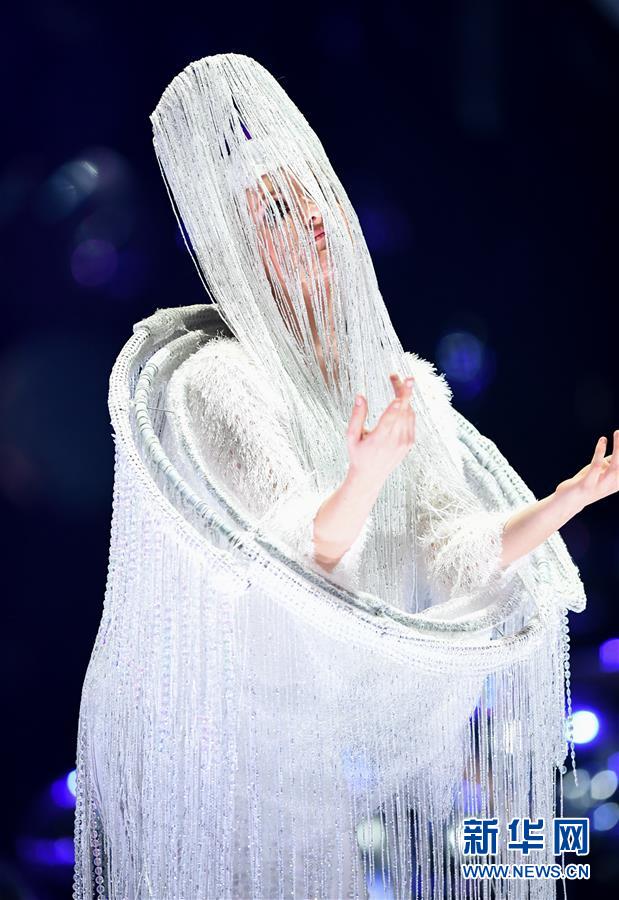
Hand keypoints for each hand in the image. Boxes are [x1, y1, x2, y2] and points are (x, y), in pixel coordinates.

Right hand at [345, 373, 415, 490]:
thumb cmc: (357, 455)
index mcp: (379, 438)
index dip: (399, 402)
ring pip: (409, 413)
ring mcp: (405, 442)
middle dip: (402, 390)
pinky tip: (398, 402)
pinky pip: (411, 419)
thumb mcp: (351, 437)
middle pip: (404, 409)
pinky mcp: (410, 443)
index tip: (405, 388)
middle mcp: (396, 440)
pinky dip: (406, 408)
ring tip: (395, 382)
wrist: (370, 477)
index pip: (392, 417)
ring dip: (404, 397)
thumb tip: (360, 395)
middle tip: (398, 375)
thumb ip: (356, 416)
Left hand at [555, 430, 618, 510]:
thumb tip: (617, 449)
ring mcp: (600, 486)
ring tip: (617, 432)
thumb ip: (609, 462)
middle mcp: (613, 485)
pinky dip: (600, 452)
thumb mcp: (601, 472)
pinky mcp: (587, 484)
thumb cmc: (587, 483)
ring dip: (618, 448)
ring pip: (615, 466)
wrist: (568, 502)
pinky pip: (596, 467)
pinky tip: (602, 441)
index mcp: (618, 482)